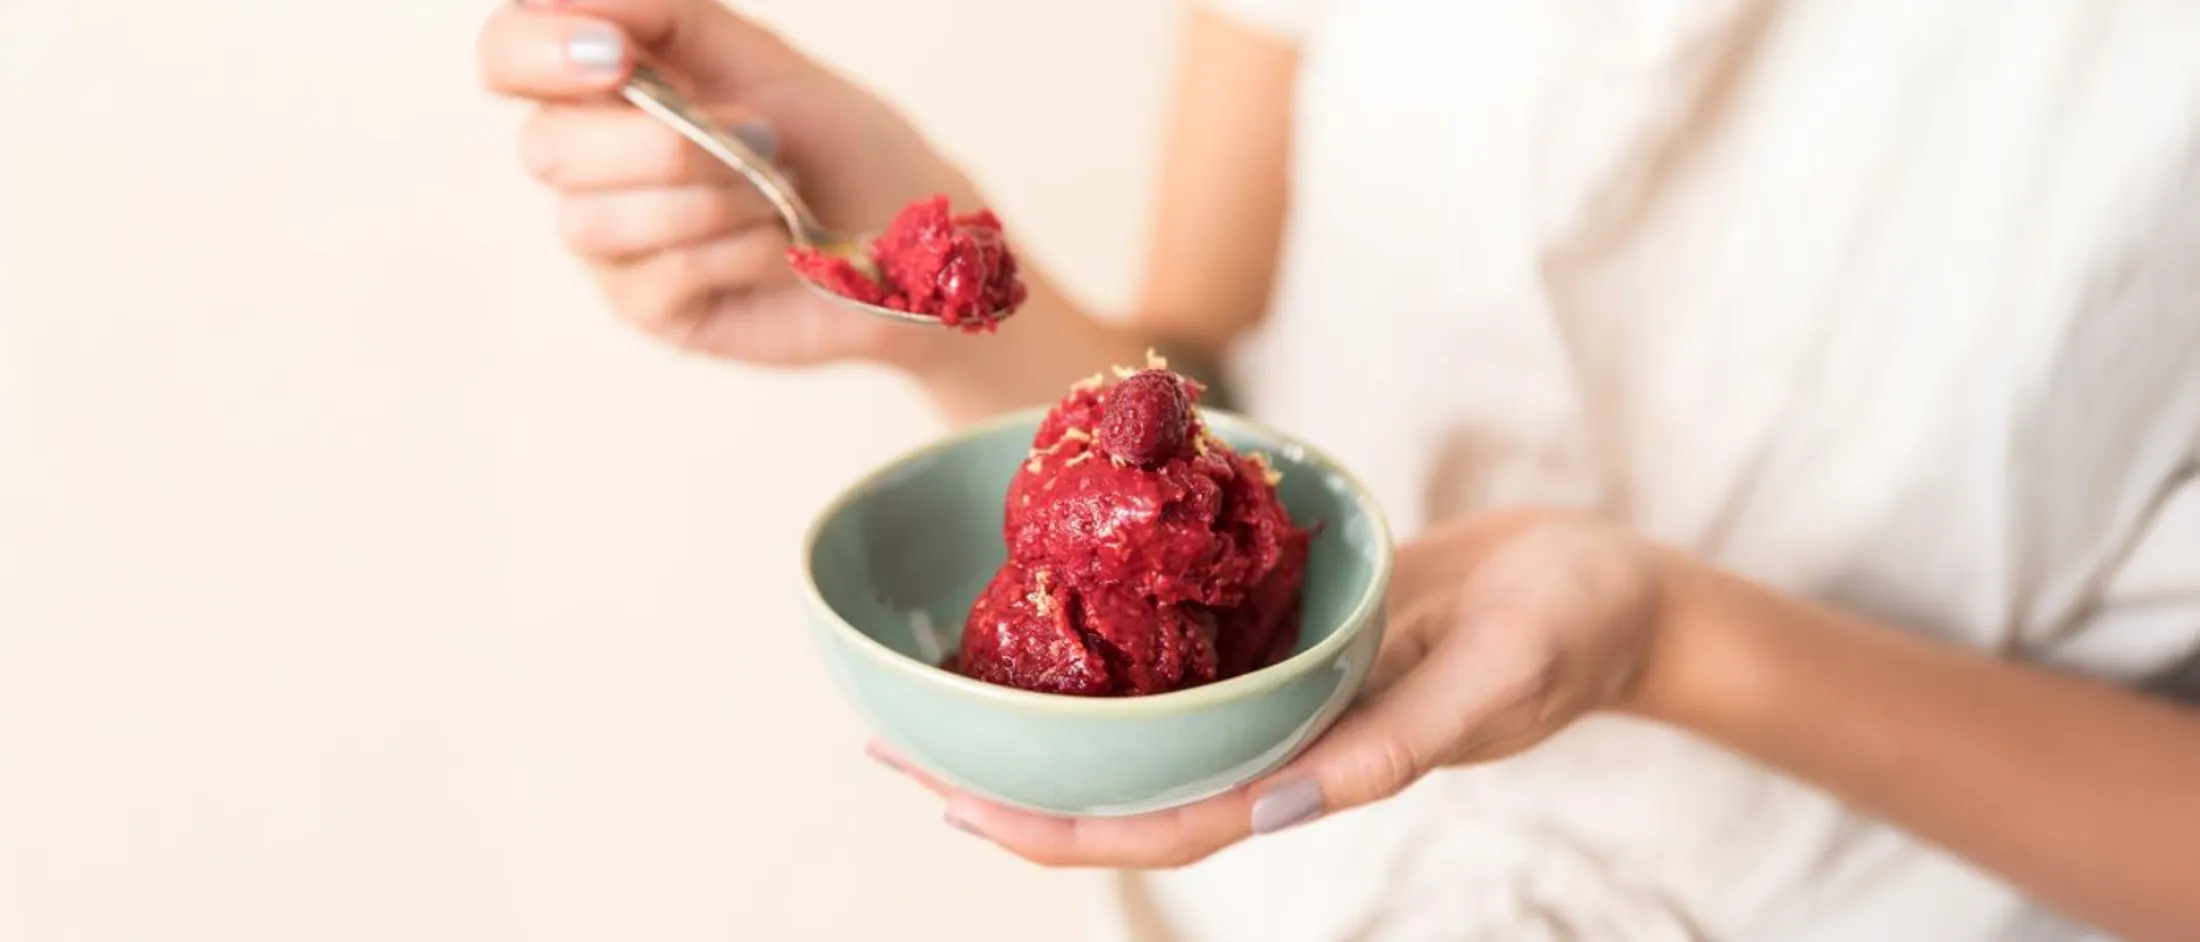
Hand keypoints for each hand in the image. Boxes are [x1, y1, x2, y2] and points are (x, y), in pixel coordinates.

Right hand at [477, 0, 975, 367]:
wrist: (912, 240)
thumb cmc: (841, 144)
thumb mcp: (762, 57)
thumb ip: (664, 14)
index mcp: (610, 83)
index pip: (509, 56)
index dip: (534, 52)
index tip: (613, 56)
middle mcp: (594, 160)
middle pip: (545, 147)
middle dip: (656, 142)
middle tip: (758, 136)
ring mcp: (617, 240)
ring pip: (591, 220)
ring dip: (705, 199)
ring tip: (777, 195)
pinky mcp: (650, 306)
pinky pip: (656, 274)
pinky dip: (732, 249)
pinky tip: (778, 245)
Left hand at [873, 509, 1668, 867]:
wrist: (1610, 584)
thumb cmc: (1573, 629)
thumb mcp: (1499, 677)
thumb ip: (1399, 743)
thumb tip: (1283, 809)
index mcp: (1324, 771)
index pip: (1173, 825)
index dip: (1064, 829)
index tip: (960, 807)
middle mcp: (1287, 741)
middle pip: (1131, 785)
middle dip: (1015, 779)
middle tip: (893, 741)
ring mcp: (1287, 690)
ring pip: (1148, 723)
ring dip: (1051, 712)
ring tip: (941, 683)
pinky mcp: (1297, 633)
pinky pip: (1191, 649)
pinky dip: (1120, 639)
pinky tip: (1058, 604)